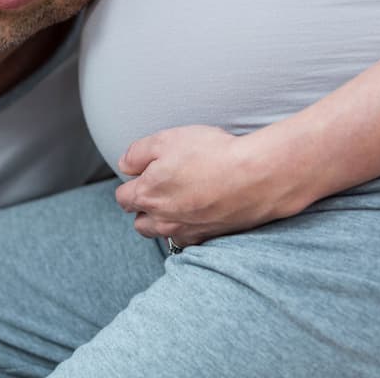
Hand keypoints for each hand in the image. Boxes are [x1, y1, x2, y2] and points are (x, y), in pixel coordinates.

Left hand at [114, 124, 307, 247]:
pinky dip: (188, 228)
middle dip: (144, 207)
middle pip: (140, 222)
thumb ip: (137, 153)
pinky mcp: (209, 238)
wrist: (256, 176)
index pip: (123, 198)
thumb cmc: (211, 154)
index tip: (144, 173)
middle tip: (160, 187)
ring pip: (163, 233)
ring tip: (179, 201)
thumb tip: (125, 165)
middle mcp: (163, 220)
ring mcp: (186, 232)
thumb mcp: (166, 139)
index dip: (132, 183)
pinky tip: (200, 211)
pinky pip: (188, 239)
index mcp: (147, 195)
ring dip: (164, 220)